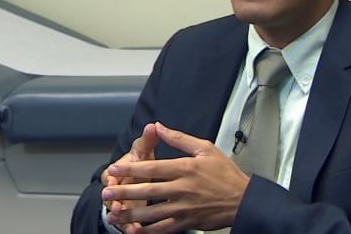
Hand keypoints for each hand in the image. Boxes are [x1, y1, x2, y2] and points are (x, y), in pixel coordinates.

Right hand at [102, 123, 159, 232]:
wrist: (138, 181)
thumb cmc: (140, 165)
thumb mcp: (142, 152)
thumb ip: (147, 141)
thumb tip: (153, 126)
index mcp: (116, 171)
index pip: (110, 174)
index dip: (111, 178)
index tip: (112, 181)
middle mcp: (115, 188)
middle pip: (111, 194)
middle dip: (113, 199)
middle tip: (116, 204)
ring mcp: (120, 203)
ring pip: (117, 210)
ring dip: (118, 216)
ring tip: (121, 219)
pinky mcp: (128, 216)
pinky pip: (128, 223)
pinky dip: (130, 227)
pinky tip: (134, 231)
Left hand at [103, 122, 250, 233]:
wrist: (243, 200)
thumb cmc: (225, 173)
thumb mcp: (205, 148)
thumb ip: (180, 139)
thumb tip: (159, 126)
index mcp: (186, 168)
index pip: (153, 168)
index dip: (131, 169)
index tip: (115, 170)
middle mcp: (184, 188)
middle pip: (148, 190)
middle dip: (125, 192)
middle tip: (106, 193)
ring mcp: (185, 208)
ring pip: (152, 213)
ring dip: (130, 214)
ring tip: (113, 213)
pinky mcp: (187, 222)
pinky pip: (163, 229)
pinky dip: (147, 232)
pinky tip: (133, 231)